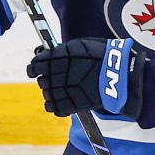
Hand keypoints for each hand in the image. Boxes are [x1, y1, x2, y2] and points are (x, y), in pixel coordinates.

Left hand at [27, 38, 144, 117]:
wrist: (119, 74)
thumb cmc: (103, 55)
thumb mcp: (81, 45)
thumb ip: (62, 51)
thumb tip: (46, 53)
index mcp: (58, 58)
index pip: (35, 65)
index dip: (34, 67)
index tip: (36, 69)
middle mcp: (57, 74)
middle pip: (41, 81)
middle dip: (46, 80)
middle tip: (58, 79)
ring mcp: (63, 91)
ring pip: (47, 94)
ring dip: (51, 93)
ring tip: (63, 90)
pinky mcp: (71, 105)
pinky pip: (54, 109)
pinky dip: (55, 106)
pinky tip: (61, 102)